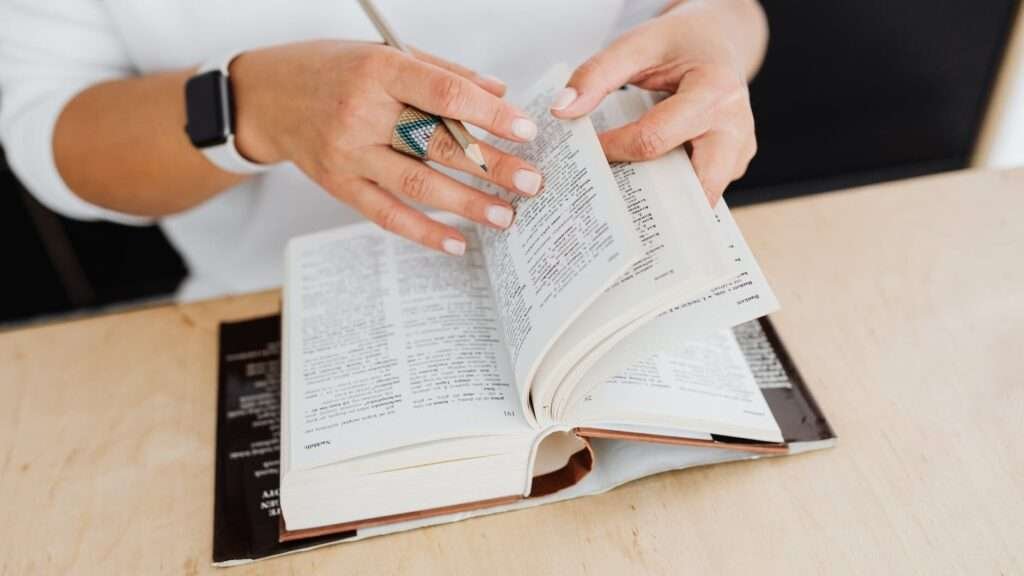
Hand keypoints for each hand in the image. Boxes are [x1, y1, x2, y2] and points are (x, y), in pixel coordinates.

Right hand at [231, 40, 543, 254]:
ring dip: (466, 204)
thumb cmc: (330, 69)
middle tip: (531, 182)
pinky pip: (386, 214)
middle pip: (437, 143)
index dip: (489, 114)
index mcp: (378, 71)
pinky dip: (423, 232)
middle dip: (491, 165)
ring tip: (505, 215)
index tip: (525, 131)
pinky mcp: (338, 185)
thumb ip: (442, 72)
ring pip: (416, 184)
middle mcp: (361, 113)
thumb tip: (498, 93)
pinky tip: (456, 242)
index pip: (444, 93)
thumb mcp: (383, 53)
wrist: (265, 96)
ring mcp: (347, 154)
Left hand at [550, 0, 766, 204]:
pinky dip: (673, 192)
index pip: (654, 139)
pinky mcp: (735, 162)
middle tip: (609, 200)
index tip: (585, 150)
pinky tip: (647, 185)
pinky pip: (702, 188)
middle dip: (651, 199)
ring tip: (626, 197)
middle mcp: (736, 126)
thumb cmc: (680, 42)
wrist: (718, 38)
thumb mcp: (637, 44)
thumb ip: (597, 74)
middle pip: (692, 185)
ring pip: (701, 196)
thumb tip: (562, 110)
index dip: (614, 149)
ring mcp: (740, 149)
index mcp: (715, 91)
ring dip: (665, 203)